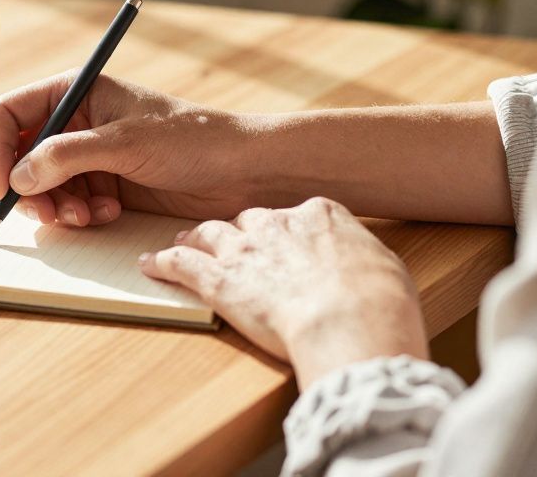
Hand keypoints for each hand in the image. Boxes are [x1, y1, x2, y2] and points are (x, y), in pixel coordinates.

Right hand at [0, 73, 260, 225]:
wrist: (242, 170)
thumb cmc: (192, 138)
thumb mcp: (125, 143)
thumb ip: (66, 157)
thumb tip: (19, 178)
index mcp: (75, 92)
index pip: (9, 114)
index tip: (5, 186)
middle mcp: (76, 122)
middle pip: (20, 156)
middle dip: (30, 188)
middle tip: (50, 214)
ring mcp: (90, 155)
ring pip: (43, 186)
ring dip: (58, 206)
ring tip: (86, 216)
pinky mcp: (105, 184)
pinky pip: (70, 203)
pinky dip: (81, 214)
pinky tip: (109, 213)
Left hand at [139, 197, 427, 387]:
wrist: (349, 320)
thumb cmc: (380, 303)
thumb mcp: (386, 270)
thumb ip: (363, 262)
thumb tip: (367, 272)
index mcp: (321, 216)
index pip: (297, 215)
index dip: (287, 230)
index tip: (284, 238)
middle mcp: (277, 224)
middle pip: (249, 220)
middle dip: (238, 232)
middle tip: (229, 242)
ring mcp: (244, 250)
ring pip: (209, 234)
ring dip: (194, 238)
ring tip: (181, 242)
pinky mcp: (218, 280)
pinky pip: (181, 264)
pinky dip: (163, 263)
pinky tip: (150, 264)